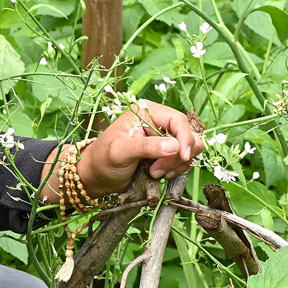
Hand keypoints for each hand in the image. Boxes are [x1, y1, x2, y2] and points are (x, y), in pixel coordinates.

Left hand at [78, 100, 203, 194]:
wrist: (98, 176)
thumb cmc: (103, 159)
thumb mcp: (120, 152)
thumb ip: (146, 147)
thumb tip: (174, 146)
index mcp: (146, 112)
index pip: (178, 120)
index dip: (184, 138)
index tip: (182, 156)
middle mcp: (158, 121)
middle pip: (187, 135)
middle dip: (177, 156)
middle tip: (157, 170)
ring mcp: (164, 138)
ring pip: (190, 149)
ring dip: (176, 164)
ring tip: (155, 173)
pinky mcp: (166, 153)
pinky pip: (184, 160)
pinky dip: (176, 169)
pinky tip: (159, 175)